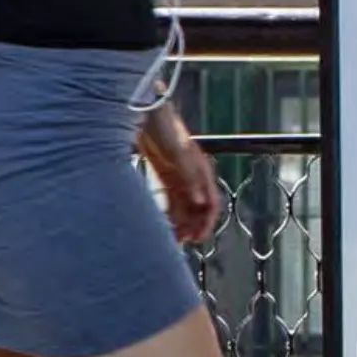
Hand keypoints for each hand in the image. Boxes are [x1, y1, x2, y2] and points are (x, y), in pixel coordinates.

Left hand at [138, 108, 222, 243]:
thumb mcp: (179, 153)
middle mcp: (193, 176)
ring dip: (179, 223)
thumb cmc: (164, 127)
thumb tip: (202, 202)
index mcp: (202, 171)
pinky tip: (159, 223)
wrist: (145, 112)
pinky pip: (169, 199)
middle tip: (179, 243)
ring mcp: (178, 176)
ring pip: (183, 206)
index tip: (198, 238)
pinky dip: (167, 212)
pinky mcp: (164, 174)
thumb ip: (190, 177)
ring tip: (169, 238)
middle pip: (197, 208)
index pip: (211, 203)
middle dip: (191, 227)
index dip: (206, 222)